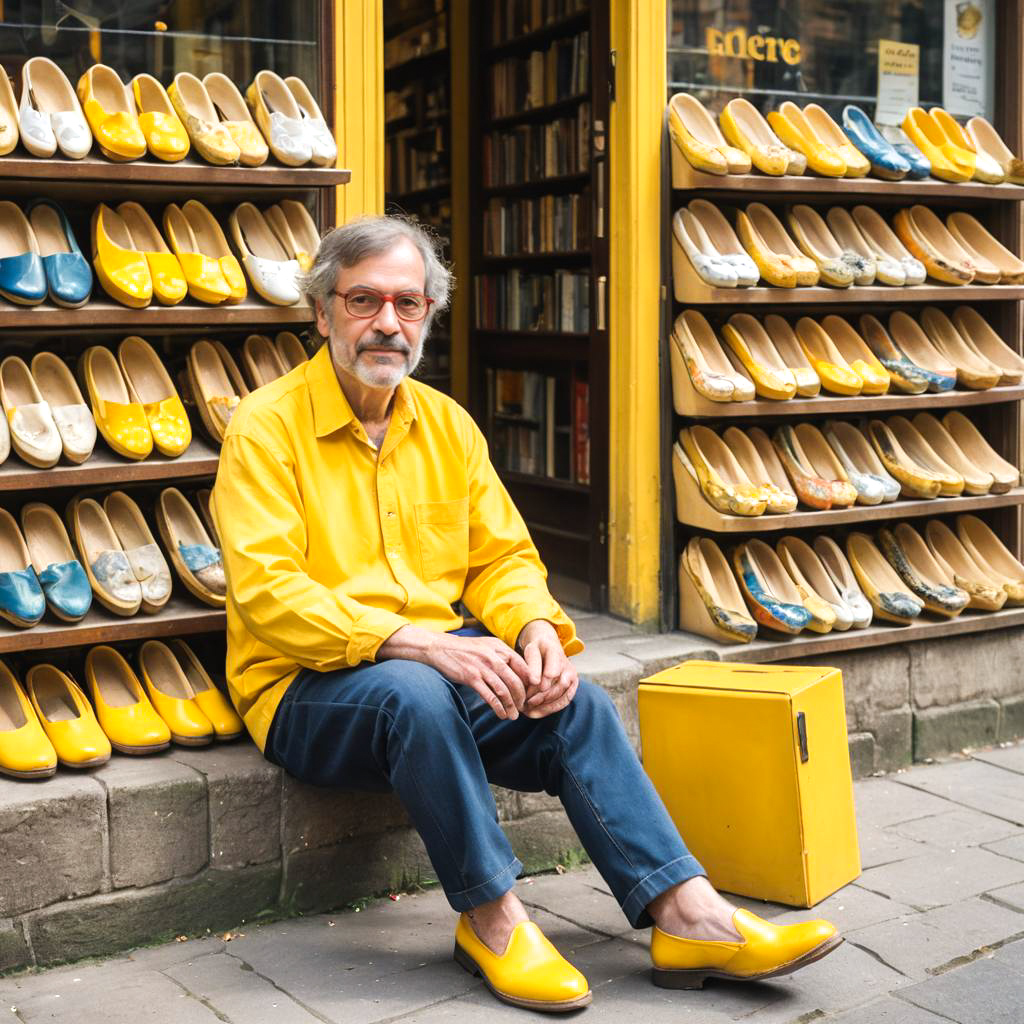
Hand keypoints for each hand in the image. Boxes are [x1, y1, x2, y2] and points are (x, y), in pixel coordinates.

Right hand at [379, 625, 530, 719]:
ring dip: (511, 706)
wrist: (439, 647)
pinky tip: (501, 714)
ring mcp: (482, 667)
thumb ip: (502, 655)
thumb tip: (520, 671)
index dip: (530, 683)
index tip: (532, 694)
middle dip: (522, 698)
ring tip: (513, 716)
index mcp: (500, 647)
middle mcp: (494, 656)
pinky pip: (490, 696)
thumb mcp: (487, 646)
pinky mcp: (471, 677)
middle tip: (524, 708)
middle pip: (516, 681)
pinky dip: (498, 707)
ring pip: (504, 690)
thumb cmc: (465, 649)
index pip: (523, 667)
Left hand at [517, 619, 578, 718]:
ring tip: (527, 712)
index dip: (543, 680)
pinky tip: (535, 713)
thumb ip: (533, 664)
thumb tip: (535, 681)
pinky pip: (564, 702)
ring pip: (562, 697)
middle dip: (541, 698)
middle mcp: (568, 666)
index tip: (530, 688)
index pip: (553, 669)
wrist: (548, 647)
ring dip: (544, 706)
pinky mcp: (572, 687)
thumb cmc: (537, 651)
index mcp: (556, 652)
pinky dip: (549, 709)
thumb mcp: (531, 651)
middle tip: (524, 704)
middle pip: (559, 686)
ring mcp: (572, 677)